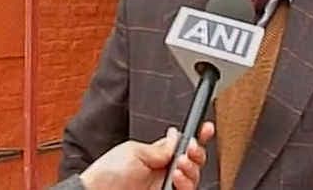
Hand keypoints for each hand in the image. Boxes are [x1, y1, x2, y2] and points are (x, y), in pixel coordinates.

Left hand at [80, 122, 214, 189]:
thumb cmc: (107, 174)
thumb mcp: (134, 151)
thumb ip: (160, 147)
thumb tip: (177, 136)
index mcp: (157, 156)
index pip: (183, 145)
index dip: (197, 136)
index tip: (206, 128)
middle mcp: (165, 172)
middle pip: (194, 161)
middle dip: (197, 152)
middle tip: (191, 148)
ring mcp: (166, 187)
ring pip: (194, 177)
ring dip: (191, 168)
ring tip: (179, 165)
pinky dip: (186, 183)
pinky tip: (176, 177)